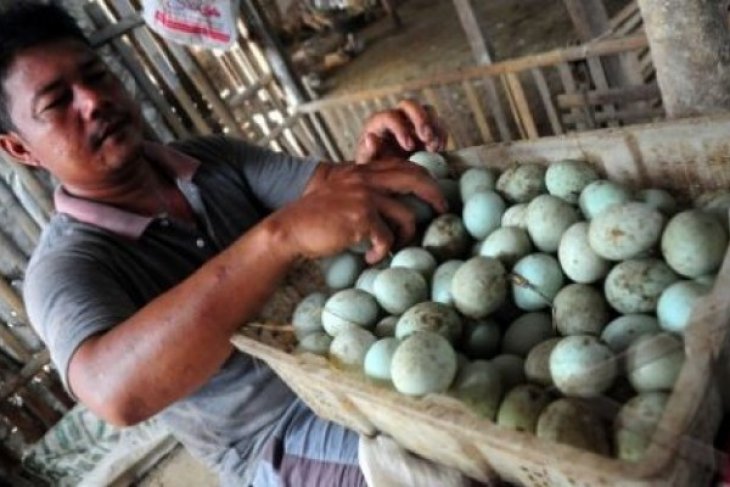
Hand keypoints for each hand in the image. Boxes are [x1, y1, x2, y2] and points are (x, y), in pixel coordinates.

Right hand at [279, 158, 447, 263]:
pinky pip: (387, 238)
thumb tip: (394, 204)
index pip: (405, 166)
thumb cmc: (316, 216)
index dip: (426, 179)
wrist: (290, 227)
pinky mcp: (361, 218)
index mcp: (363, 171)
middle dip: (435, 196)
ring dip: (404, 237)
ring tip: (391, 247)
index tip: (435, 195)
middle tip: (442, 211)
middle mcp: (366, 179)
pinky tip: (371, 258)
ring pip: (407, 216)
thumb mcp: (342, 191)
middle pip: (415, 180)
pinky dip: (382, 252)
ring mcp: (365, 197)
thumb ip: (365, 190)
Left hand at [355, 99, 447, 164]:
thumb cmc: (374, 167)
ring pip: (427, 110)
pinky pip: (438, 123)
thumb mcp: (369, 163)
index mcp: (379, 122)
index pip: (389, 116)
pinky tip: (439, 150)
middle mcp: (396, 117)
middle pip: (410, 105)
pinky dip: (442, 135)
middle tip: (427, 139)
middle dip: (421, 119)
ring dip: (434, 127)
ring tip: (434, 148)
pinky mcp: (426, 128)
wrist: (388, 173)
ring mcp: (413, 121)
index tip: (408, 147)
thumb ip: (369, 152)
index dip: (400, 128)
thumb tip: (371, 137)